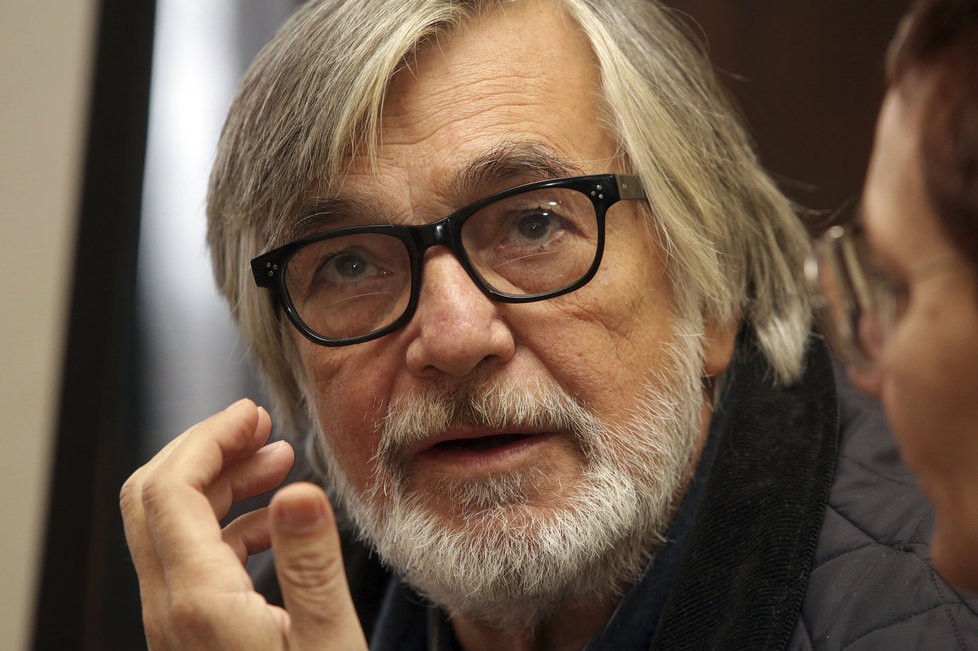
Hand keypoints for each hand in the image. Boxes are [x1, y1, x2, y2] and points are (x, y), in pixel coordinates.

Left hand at [119, 399, 367, 649]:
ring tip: (277, 463)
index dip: (210, 437)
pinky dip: (226, 521)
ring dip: (219, 480)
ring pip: (169, 524)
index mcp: (199, 602)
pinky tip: (274, 521)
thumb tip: (301, 491)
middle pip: (153, 497)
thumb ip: (312, 565)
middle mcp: (171, 610)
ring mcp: (174, 623)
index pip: (170, 489)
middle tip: (259, 427)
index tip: (253, 414)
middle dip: (206, 448)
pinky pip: (190, 558)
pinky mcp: (190, 634)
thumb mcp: (326, 641)